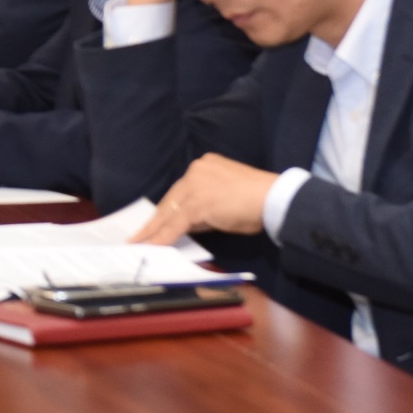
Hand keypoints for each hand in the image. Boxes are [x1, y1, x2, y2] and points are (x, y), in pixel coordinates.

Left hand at [134, 154, 278, 242]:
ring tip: (138, 243)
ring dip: (153, 231)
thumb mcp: (228, 198)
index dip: (168, 208)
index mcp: (204, 166)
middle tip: (139, 234)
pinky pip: (174, 224)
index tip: (156, 220)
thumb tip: (192, 223)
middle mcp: (195, 171)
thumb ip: (208, 206)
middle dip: (155, 221)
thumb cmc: (257, 201)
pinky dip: (163, 237)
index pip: (181, 191)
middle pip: (170, 201)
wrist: (274, 198)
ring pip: (168, 213)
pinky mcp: (196, 204)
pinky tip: (152, 246)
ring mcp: (194, 187)